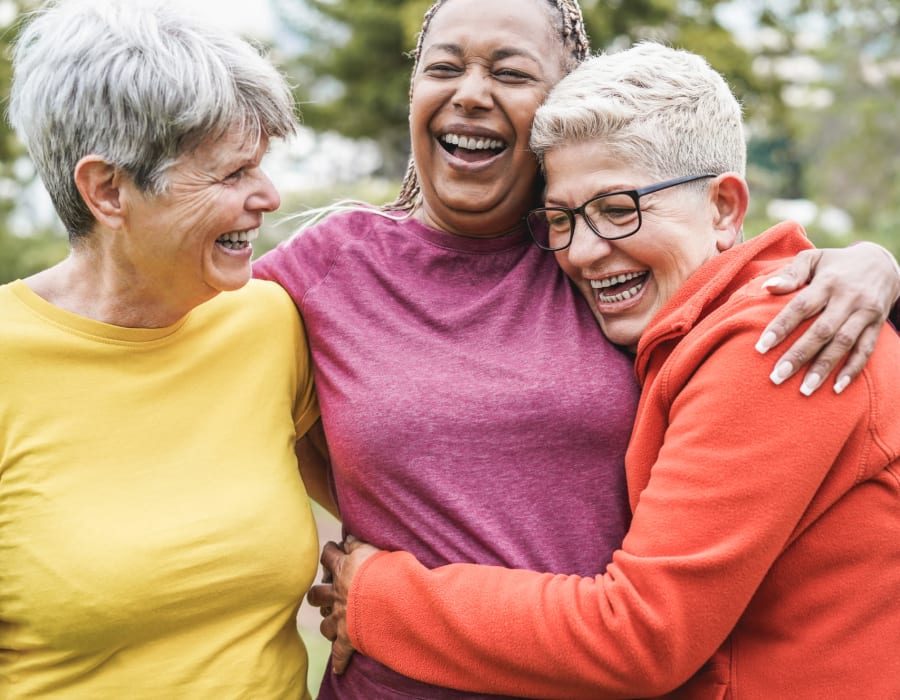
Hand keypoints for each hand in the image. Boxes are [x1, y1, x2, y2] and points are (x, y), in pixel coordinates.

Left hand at [306, 536, 380, 673]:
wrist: (388, 598)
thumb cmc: (385, 570)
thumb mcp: (372, 548)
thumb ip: (359, 543)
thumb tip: (348, 536)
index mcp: (344, 569)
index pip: (329, 556)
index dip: (329, 552)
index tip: (332, 550)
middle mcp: (337, 594)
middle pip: (316, 594)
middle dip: (317, 594)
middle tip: (323, 593)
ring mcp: (341, 617)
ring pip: (324, 624)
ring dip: (327, 624)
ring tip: (331, 624)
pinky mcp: (349, 638)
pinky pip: (341, 653)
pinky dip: (340, 662)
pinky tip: (338, 668)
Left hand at [756, 243, 899, 394]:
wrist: (882, 263)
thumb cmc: (835, 264)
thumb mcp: (814, 258)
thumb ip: (791, 273)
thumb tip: (767, 287)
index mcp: (828, 281)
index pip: (801, 306)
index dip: (781, 327)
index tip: (760, 347)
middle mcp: (848, 298)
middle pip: (822, 330)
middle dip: (799, 355)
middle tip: (776, 377)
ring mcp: (865, 312)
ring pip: (844, 344)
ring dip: (824, 368)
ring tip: (804, 390)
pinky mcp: (877, 325)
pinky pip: (866, 350)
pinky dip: (852, 370)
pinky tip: (836, 388)